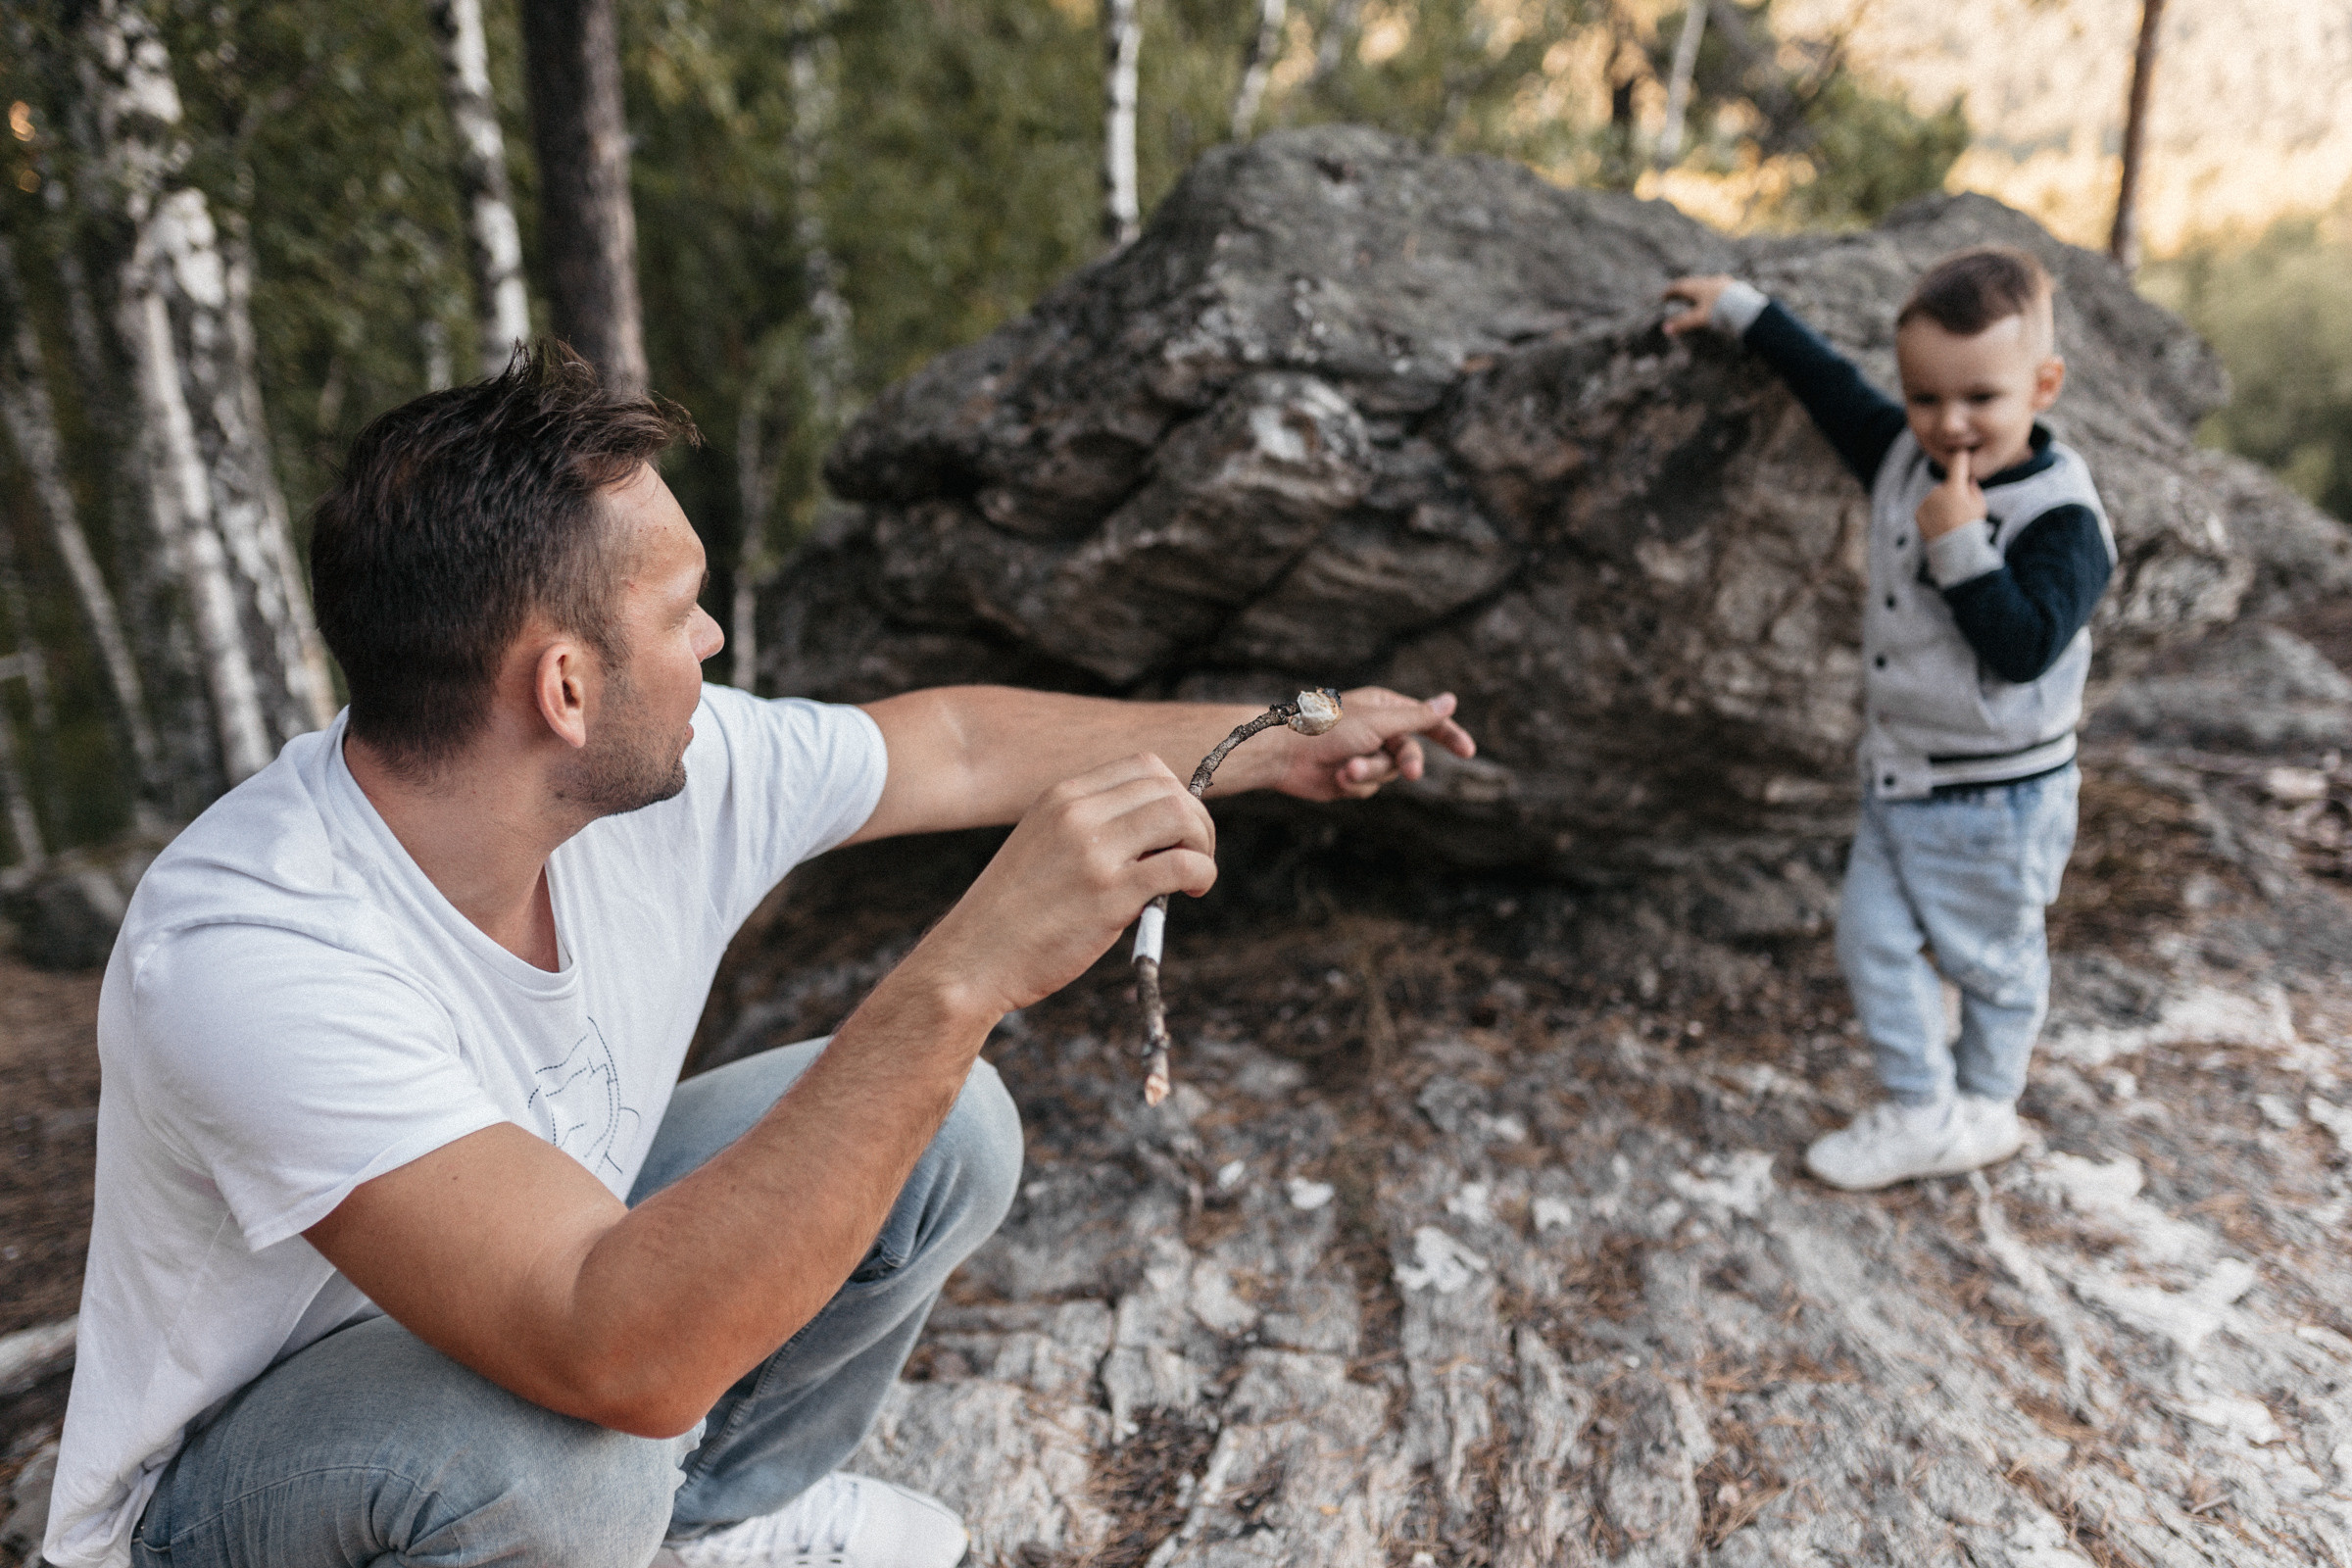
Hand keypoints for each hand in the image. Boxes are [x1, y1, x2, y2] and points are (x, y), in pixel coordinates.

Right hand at [905, 752, 1218, 1021]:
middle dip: (1196, 819)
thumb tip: (1155, 834)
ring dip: (1203, 844)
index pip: (1144, 766)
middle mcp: (1078, 813)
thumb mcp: (1041, 846)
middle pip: (1169, 788)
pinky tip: (1191, 892)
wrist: (972, 958)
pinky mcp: (1111, 893)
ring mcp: (1095, 851)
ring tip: (1193, 876)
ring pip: (1182, 816)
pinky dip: (1203, 874)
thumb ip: (1089, 830)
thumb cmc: (1010, 914)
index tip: (1174, 830)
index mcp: (1061, 796)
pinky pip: (1184, 865)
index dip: (1173, 794)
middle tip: (1194, 855)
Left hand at [1260, 687, 1477, 802]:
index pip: (1427, 721)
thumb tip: (1451, 700)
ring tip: (1345, 766)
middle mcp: (1377, 730)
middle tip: (1410, 773)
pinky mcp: (1351, 777)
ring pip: (1388, 774)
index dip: (1449, 735)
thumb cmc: (1327, 729)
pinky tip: (1334, 775)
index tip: (1468, 751)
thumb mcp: (1379, 722)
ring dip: (1369, 772)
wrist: (1285, 755)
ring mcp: (1365, 754)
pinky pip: (1369, 787)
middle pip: (1410, 754)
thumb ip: (1417, 717)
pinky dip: (1354, 784)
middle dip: (1406, 763)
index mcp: (1385, 707)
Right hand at [1661, 275, 1732, 337]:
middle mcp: (1710, 282)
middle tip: (1677, 293)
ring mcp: (1723, 283)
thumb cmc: (1721, 312)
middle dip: (1683, 288)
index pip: (1680, 286)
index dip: (1670, 292)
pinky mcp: (1734, 286)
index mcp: (1699, 288)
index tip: (1663, 296)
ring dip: (1698, 287)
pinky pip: (1720, 285)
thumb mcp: (1700, 320)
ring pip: (1707, 282)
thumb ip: (1683, 324)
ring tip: (1696, 292)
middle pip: (1692, 283)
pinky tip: (1718, 292)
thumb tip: (1665, 329)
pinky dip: (1713, 289)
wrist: (1747, 307)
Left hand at [1915, 447, 1985, 541]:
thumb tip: (1967, 478)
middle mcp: (1937, 491)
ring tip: (1950, 519)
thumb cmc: (1971, 526)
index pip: (1958, 463)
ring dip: (1941, 503)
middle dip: (1952, 492)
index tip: (1960, 449)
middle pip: (1946, 485)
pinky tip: (1940, 524)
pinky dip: (1932, 513)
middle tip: (1959, 509)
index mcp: (1955, 487)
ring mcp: (1926, 502)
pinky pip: (1927, 507)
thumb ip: (1973, 488)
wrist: (1954, 548)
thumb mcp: (1979, 504)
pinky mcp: (1918, 512)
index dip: (1960, 455)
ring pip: (1936, 497)